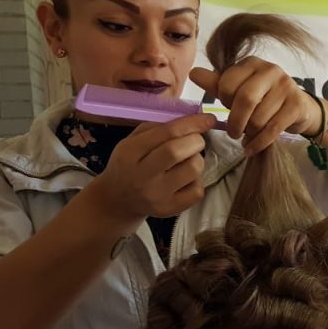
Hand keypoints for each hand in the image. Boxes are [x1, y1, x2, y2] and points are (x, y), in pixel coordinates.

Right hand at [87, 114, 215, 224]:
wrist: (118, 200)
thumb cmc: (130, 164)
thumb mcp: (133, 141)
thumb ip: (158, 128)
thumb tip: (194, 121)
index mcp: (130, 152)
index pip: (166, 133)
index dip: (192, 123)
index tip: (209, 118)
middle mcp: (141, 175)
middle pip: (178, 151)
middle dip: (196, 141)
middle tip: (195, 141)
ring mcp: (156, 195)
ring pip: (193, 169)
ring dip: (197, 160)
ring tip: (186, 161)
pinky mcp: (169, 209)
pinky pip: (197, 190)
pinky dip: (197, 181)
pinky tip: (185, 179)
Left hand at [189, 57, 322, 155]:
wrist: (300, 108)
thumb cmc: (264, 99)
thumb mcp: (239, 90)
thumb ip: (217, 84)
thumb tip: (193, 74)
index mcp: (252, 63)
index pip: (228, 83)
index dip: (224, 102)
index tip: (228, 110)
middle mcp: (271, 70)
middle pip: (245, 99)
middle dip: (235, 121)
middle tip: (233, 133)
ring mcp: (286, 86)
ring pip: (259, 117)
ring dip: (249, 133)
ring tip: (247, 137)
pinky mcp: (296, 105)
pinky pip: (273, 128)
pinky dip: (259, 143)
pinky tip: (251, 148)